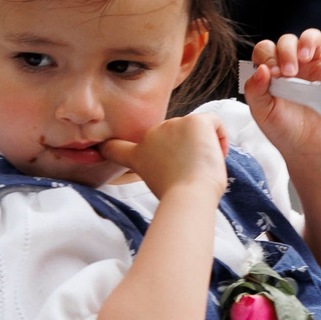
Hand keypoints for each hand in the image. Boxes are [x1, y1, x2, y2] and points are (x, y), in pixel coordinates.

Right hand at [100, 113, 228, 199]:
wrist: (189, 195)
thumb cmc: (181, 198)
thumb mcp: (161, 185)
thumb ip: (161, 171)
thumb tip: (175, 175)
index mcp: (140, 154)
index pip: (117, 147)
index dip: (109, 146)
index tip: (99, 147)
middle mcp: (153, 134)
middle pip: (176, 139)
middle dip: (187, 154)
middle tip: (190, 175)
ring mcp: (173, 124)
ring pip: (197, 132)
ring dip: (204, 149)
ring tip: (201, 169)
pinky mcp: (194, 121)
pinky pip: (215, 122)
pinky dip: (221, 137)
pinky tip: (215, 155)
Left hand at [244, 28, 320, 160]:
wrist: (309, 147)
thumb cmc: (283, 129)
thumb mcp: (262, 113)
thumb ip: (255, 90)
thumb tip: (261, 69)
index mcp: (272, 70)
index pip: (266, 49)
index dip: (268, 56)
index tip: (273, 75)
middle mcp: (293, 63)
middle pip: (287, 41)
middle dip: (286, 52)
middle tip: (289, 73)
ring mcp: (315, 66)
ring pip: (312, 37)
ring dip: (307, 42)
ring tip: (305, 57)